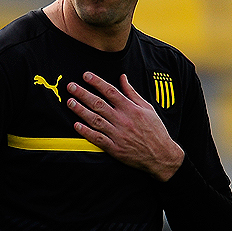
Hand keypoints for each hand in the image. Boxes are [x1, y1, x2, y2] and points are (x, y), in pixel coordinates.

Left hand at [67, 72, 183, 181]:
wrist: (162, 155)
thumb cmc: (155, 130)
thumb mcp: (147, 108)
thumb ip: (132, 93)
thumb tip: (122, 77)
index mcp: (131, 109)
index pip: (111, 91)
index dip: (97, 82)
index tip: (86, 75)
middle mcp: (123, 120)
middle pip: (99, 104)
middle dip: (83, 94)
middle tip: (71, 86)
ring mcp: (118, 135)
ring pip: (95, 120)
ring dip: (81, 110)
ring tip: (70, 102)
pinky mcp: (115, 148)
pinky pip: (97, 139)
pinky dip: (86, 132)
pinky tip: (76, 125)